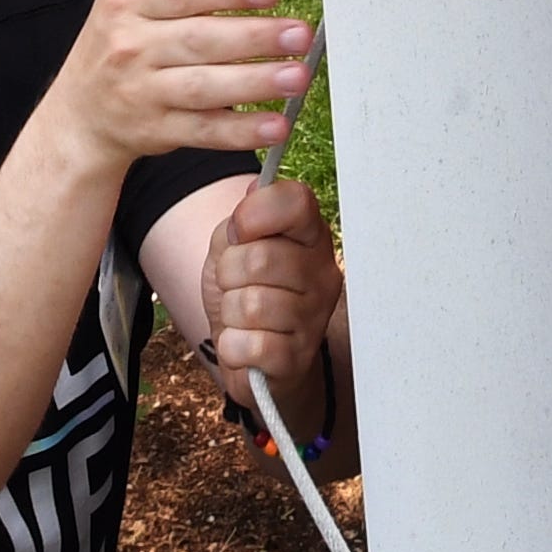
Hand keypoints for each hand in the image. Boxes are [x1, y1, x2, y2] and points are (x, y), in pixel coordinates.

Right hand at [27, 0, 315, 169]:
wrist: (81, 110)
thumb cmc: (119, 32)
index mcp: (129, 0)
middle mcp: (131, 46)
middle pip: (198, 41)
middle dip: (254, 38)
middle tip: (301, 34)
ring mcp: (144, 93)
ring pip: (203, 88)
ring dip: (255, 83)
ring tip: (298, 76)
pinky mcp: (158, 131)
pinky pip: (203, 131)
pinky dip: (240, 131)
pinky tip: (277, 126)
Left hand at [194, 175, 345, 418]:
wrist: (250, 354)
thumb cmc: (245, 291)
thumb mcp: (234, 246)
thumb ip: (242, 219)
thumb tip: (255, 192)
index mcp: (311, 236)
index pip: (295, 202)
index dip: (254, 213)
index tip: (240, 232)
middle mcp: (323, 273)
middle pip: (259, 258)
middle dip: (229, 274)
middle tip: (237, 285)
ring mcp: (315, 318)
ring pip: (250, 305)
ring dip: (230, 313)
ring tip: (243, 318)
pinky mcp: (298, 358)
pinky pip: (250, 346)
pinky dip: (233, 347)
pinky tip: (245, 346)